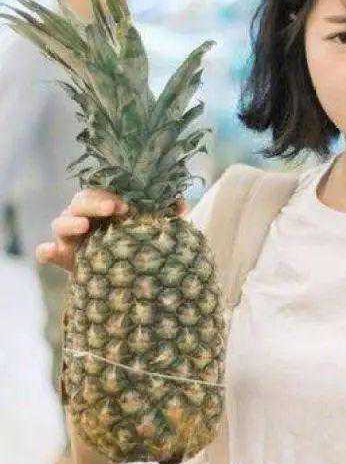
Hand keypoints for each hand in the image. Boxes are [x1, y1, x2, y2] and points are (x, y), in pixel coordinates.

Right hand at [37, 192, 187, 272]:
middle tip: (116, 208)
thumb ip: (165, 214)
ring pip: (60, 222)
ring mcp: (71, 236)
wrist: (128, 273)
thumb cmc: (138, 241)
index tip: (128, 203)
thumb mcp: (153, 227)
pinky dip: (46, 251)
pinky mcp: (63, 257)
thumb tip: (181, 205)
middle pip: (81, 201)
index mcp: (104, 204)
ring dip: (70, 222)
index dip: (111, 193)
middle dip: (96, 203)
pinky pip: (46, 252)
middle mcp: (85, 216)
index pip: (102, 190)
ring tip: (83, 226)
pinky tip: (50, 252)